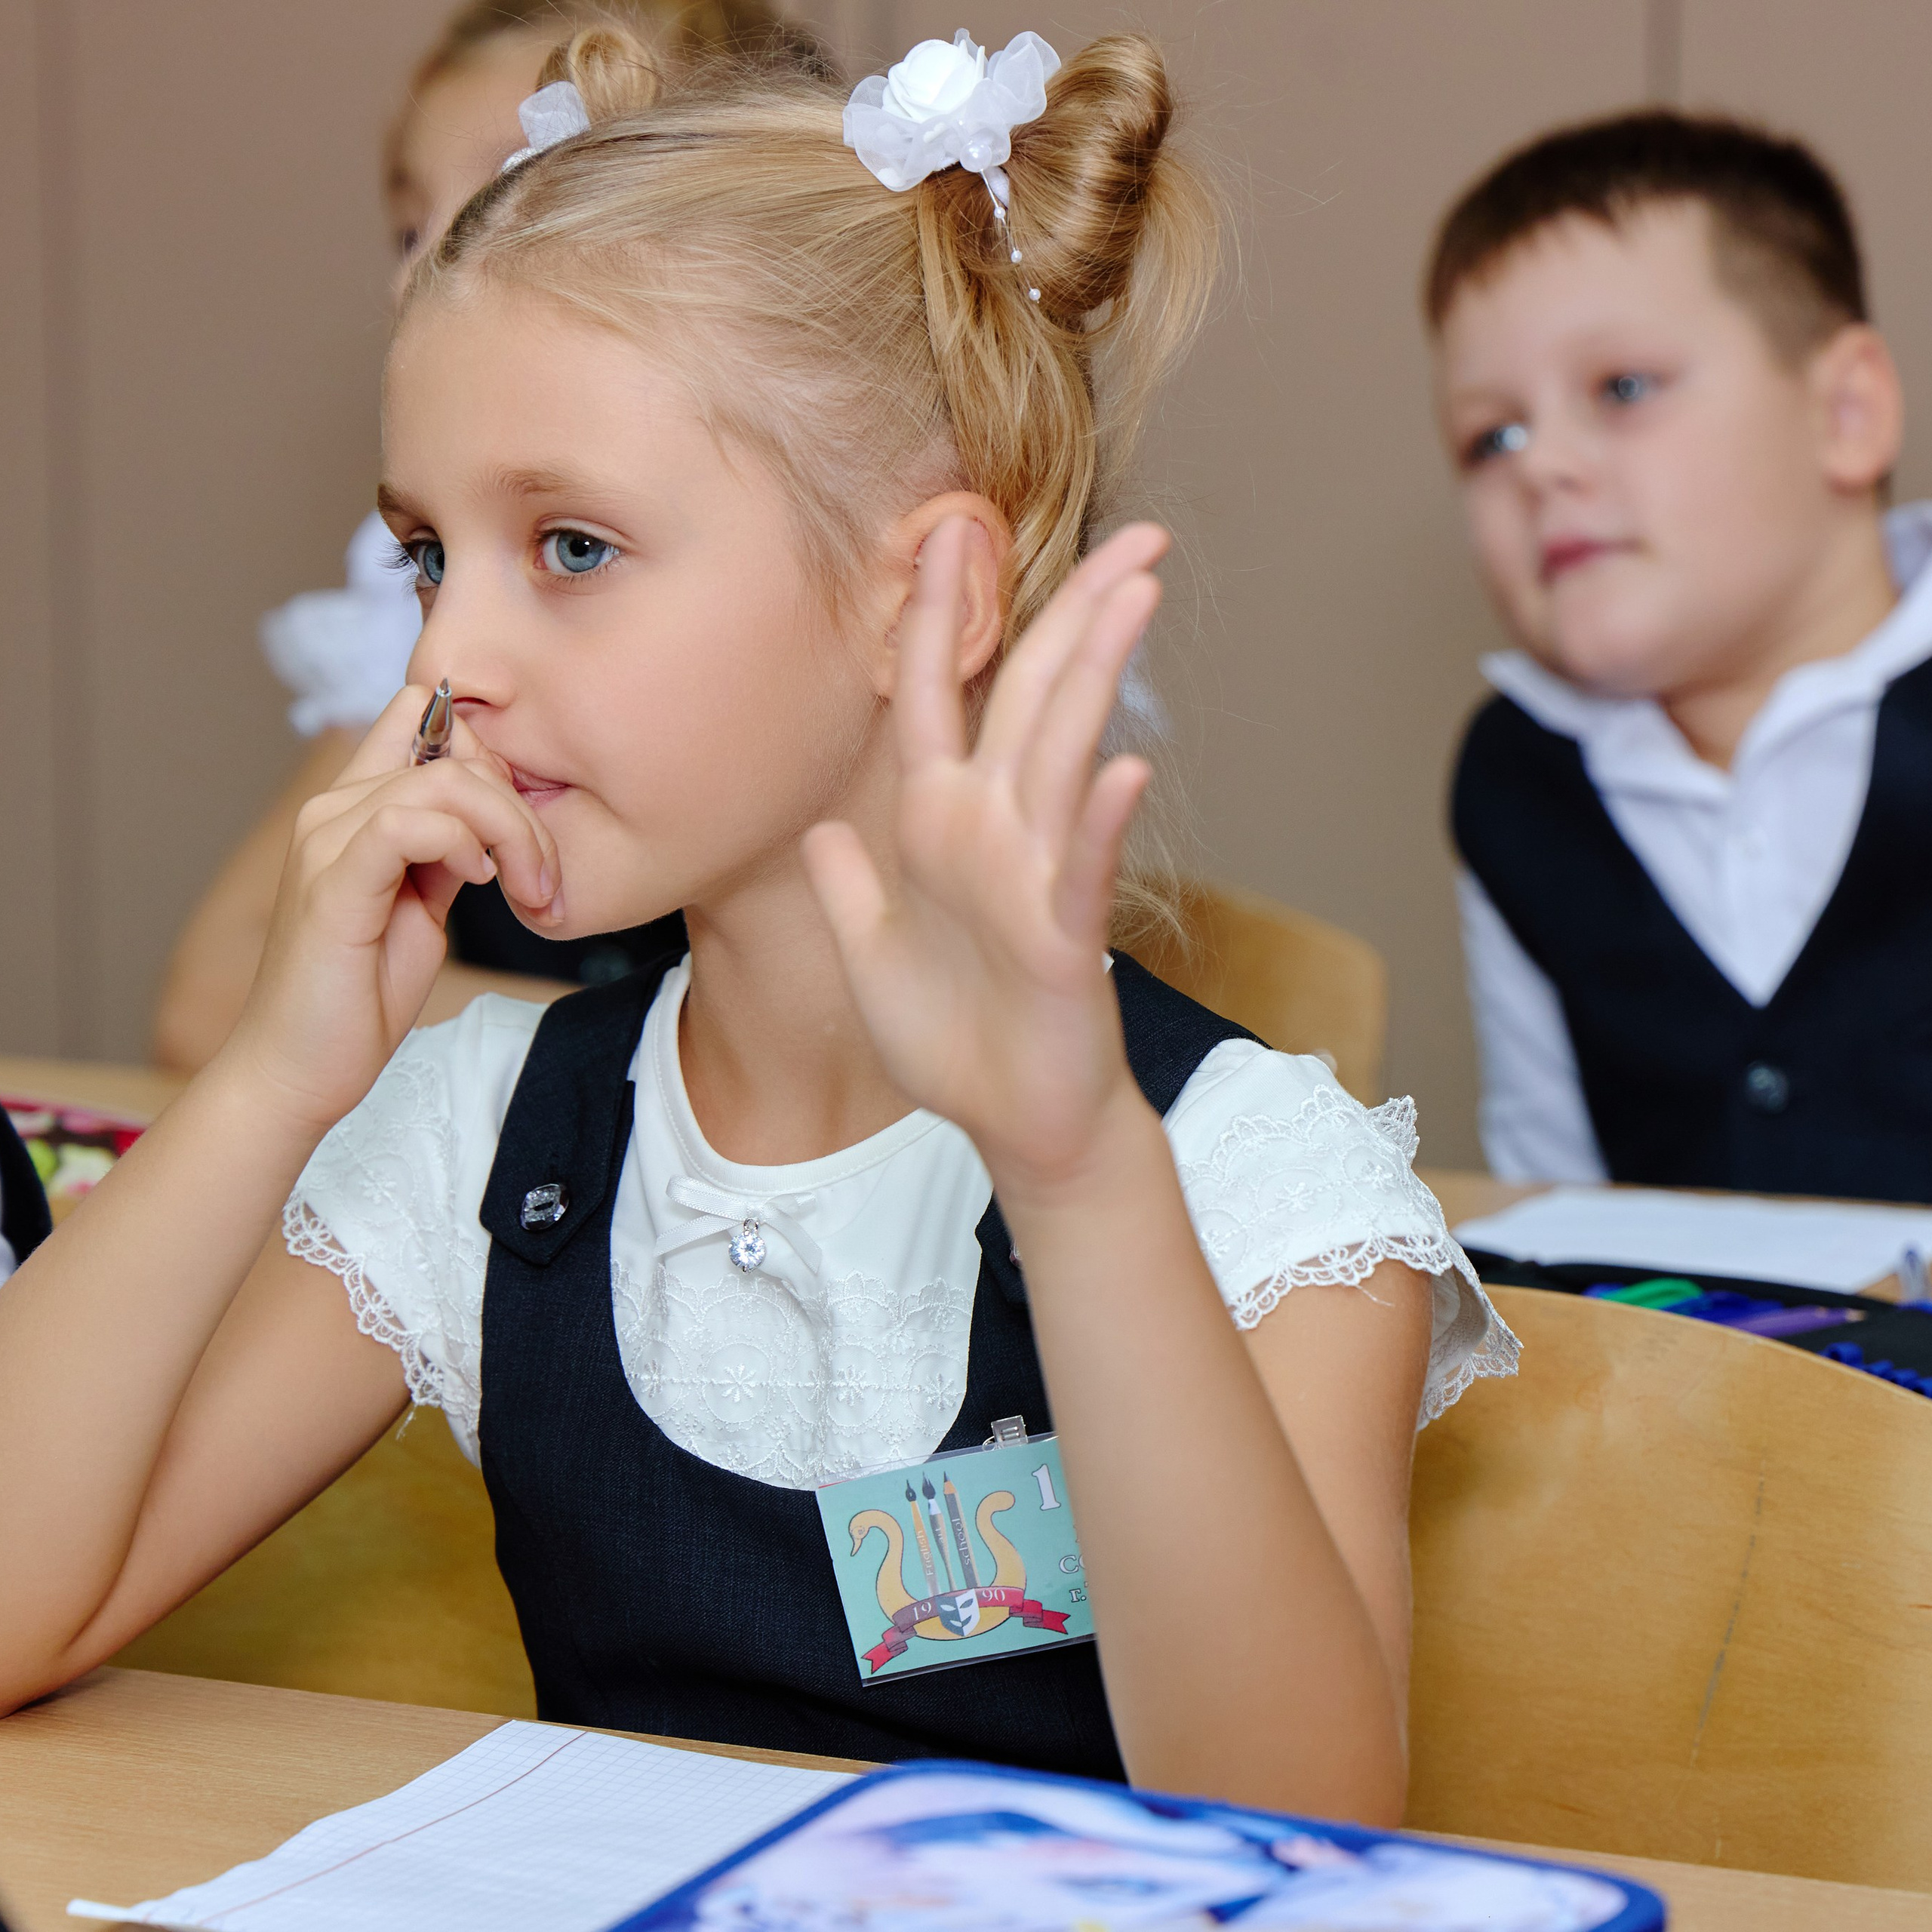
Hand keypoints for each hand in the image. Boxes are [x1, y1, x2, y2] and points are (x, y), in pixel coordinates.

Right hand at [222, 686, 561, 1131]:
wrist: (301, 1069)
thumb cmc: (361, 995)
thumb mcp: (424, 905)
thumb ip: (449, 851)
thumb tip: (497, 819)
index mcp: (355, 808)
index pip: (420, 713)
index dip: (490, 749)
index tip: (525, 824)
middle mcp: (333, 810)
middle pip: (451, 746)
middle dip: (521, 806)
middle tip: (545, 876)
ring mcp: (327, 841)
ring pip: (442, 778)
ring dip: (508, 829)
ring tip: (527, 888)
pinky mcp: (332, 884)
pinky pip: (406, 821)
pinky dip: (461, 842)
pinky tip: (480, 881)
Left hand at [803, 519, 1166, 1193]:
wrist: (1014, 1124)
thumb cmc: (953, 1042)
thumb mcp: (872, 955)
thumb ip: (850, 887)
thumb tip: (822, 827)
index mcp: (939, 826)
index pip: (935, 699)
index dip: (937, 615)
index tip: (946, 528)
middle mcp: (992, 834)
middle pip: (1030, 699)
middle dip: (1077, 612)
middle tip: (1136, 535)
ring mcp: (1034, 879)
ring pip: (1065, 756)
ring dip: (1099, 676)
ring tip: (1135, 594)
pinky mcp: (1064, 938)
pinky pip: (1083, 869)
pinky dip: (1100, 823)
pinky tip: (1124, 770)